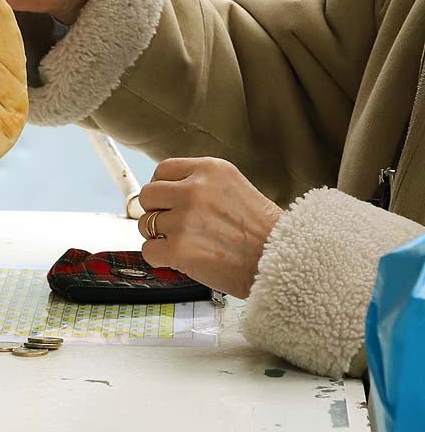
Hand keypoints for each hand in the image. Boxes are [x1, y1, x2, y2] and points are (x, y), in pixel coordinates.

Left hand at [136, 157, 284, 298]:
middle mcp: (194, 190)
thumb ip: (199, 183)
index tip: (170, 202)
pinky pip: (149, 250)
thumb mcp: (233, 187)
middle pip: (148, 195)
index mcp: (209, 169)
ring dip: (160, 237)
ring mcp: (185, 219)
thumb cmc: (263, 231)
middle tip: (176, 226)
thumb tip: (162, 190)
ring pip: (146, 224)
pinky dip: (160, 258)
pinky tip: (181, 259)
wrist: (285, 263)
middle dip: (157, 212)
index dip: (163, 189)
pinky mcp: (180, 249)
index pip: (162, 170)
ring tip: (188, 244)